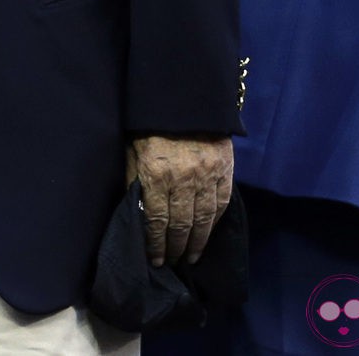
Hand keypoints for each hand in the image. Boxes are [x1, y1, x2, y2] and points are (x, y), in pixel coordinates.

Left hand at [127, 134, 232, 266]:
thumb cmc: (150, 124)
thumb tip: (136, 210)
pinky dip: (215, 221)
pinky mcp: (224, 167)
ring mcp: (207, 174)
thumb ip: (135, 180)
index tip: (156, 260)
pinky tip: (209, 233)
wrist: (183, 96)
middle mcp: (183, 179)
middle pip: (181, 225)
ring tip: (191, 256)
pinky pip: (221, 202)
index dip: (156, 244)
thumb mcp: (133, 151)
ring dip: (197, 242)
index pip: (156, 221)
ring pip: (203, 219)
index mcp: (157, 174)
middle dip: (176, 247)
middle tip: (173, 262)